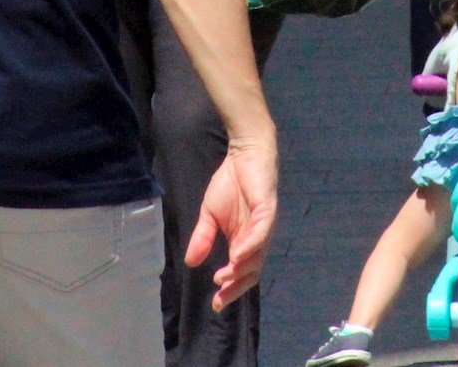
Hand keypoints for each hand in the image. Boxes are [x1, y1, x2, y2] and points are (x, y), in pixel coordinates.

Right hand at [188, 131, 278, 309]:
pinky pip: (261, 234)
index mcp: (244, 241)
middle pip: (252, 271)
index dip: (229, 288)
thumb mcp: (209, 215)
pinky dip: (250, 247)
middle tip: (221, 298)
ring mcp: (264, 226)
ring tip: (225, 277)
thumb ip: (203, 238)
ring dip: (242, 269)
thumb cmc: (230, 183)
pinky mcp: (268, 211)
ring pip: (258, 256)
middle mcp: (257, 238)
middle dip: (237, 287)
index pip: (240, 271)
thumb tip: (190, 263)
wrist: (243, 154)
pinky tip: (237, 256)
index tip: (215, 304)